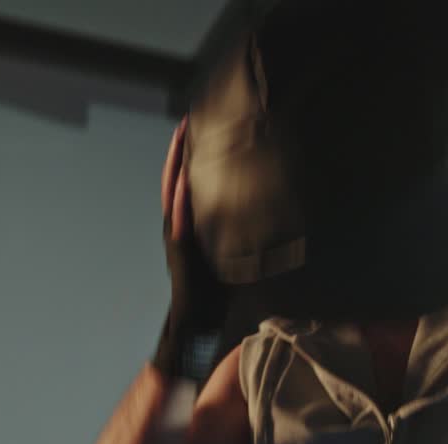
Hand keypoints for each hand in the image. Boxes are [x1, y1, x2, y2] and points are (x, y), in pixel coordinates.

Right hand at [153, 117, 227, 379]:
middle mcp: (180, 225)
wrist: (199, 319)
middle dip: (181, 151)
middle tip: (187, 121)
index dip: (192, 158)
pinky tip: (184, 179)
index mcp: (192, 224)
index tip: (198, 131)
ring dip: (176, 166)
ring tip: (182, 138)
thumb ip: (243, 234)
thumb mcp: (233, 254)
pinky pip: (178, 219)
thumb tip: (275, 216)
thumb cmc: (217, 291)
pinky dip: (180, 199)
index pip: (189, 183)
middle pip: (177, 180)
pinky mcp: (178, 250)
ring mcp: (176, 236)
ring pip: (173, 193)